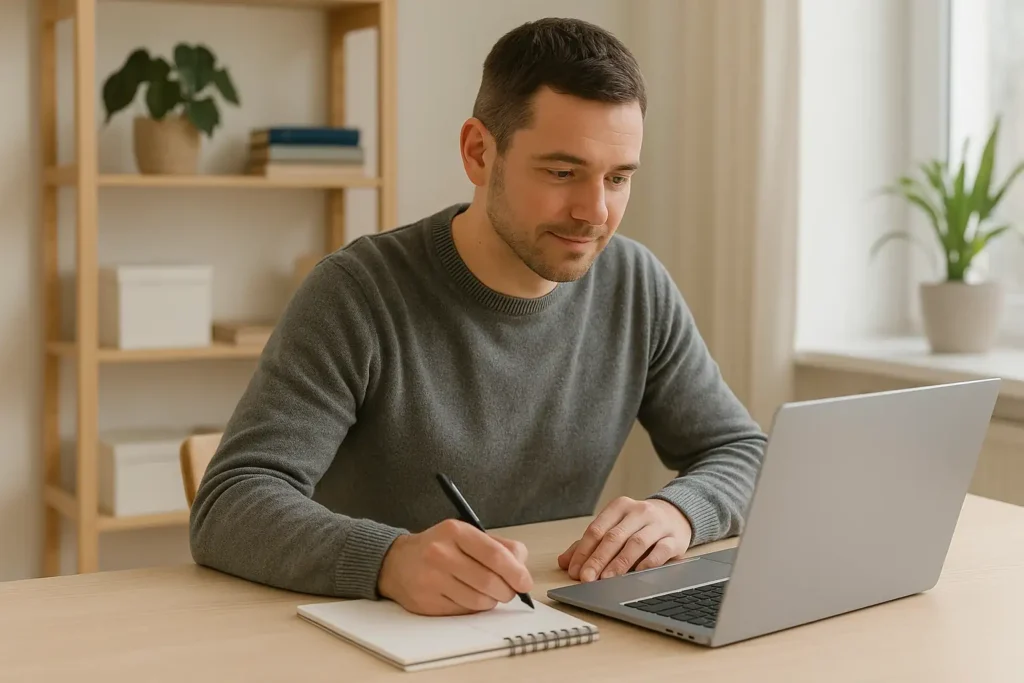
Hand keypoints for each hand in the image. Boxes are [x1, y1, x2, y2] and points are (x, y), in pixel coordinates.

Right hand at [377, 518, 532, 615]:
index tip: (525, 583)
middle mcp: (441, 553)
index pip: (494, 554)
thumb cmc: (440, 548)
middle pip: (489, 581)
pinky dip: (473, 608)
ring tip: (487, 593)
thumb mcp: (466, 535)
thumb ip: (498, 546)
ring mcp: (431, 579)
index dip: (516, 572)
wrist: (397, 562)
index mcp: (455, 532)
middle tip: (509, 592)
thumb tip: (522, 566)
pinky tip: (468, 597)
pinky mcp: (426, 602)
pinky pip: (463, 611)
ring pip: (478, 600)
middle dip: (507, 591)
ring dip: (491, 601)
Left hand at [558, 497, 692, 581]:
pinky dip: (649, 562)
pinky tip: (638, 573)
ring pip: (636, 543)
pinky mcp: (675, 538)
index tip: (575, 570)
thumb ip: (590, 543)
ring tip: (607, 579)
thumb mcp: (615, 526)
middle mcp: (639, 512)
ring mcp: (658, 524)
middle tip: (587, 578)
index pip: (597, 529)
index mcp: (619, 507)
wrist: (677, 515)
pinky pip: (661, 550)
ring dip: (620, 563)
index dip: (584, 551)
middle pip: (614, 537)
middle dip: (598, 559)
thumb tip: (564, 562)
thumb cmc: (639, 524)